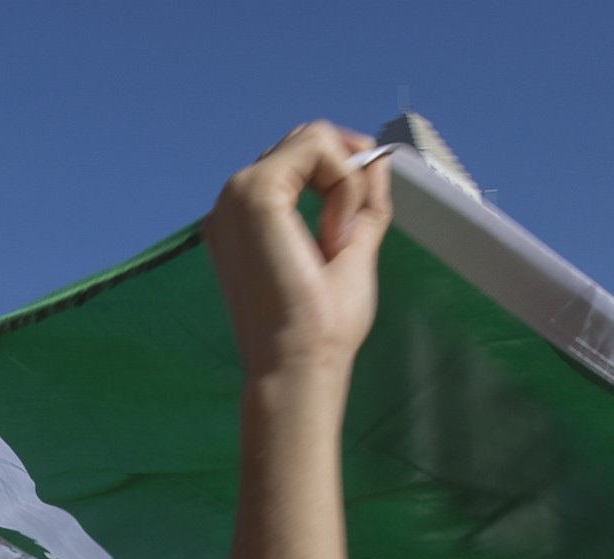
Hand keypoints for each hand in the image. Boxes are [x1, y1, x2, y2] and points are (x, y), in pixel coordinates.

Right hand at [204, 122, 392, 382]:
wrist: (298, 366)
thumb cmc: (319, 328)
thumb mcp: (351, 252)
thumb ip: (362, 205)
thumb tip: (378, 158)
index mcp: (247, 218)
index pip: (298, 159)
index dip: (342, 171)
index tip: (358, 220)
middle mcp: (234, 200)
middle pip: (305, 140)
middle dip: (349, 170)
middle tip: (352, 232)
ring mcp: (238, 192)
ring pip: (314, 138)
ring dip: (347, 182)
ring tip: (339, 240)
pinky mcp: (255, 191)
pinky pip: (318, 148)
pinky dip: (343, 185)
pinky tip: (333, 236)